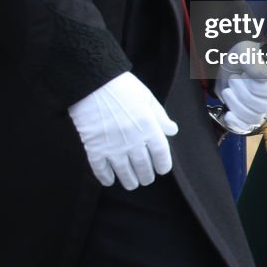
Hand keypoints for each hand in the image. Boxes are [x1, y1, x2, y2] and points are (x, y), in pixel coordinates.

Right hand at [68, 71, 177, 189]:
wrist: (94, 83)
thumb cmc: (123, 87)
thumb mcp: (147, 97)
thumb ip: (160, 116)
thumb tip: (173, 130)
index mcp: (149, 127)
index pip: (161, 154)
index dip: (163, 165)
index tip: (162, 169)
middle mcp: (133, 141)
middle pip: (143, 167)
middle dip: (146, 176)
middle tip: (146, 179)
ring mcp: (113, 147)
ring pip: (124, 173)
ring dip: (129, 181)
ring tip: (132, 183)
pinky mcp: (95, 148)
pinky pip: (101, 170)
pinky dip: (106, 177)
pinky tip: (109, 181)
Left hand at [214, 40, 266, 133]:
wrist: (229, 65)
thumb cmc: (241, 55)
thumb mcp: (244, 52)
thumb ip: (253, 63)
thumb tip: (266, 78)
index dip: (256, 87)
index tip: (244, 74)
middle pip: (262, 107)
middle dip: (242, 94)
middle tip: (234, 79)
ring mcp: (261, 107)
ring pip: (253, 118)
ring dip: (236, 104)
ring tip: (228, 90)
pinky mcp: (248, 115)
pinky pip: (246, 128)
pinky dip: (235, 123)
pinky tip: (228, 114)